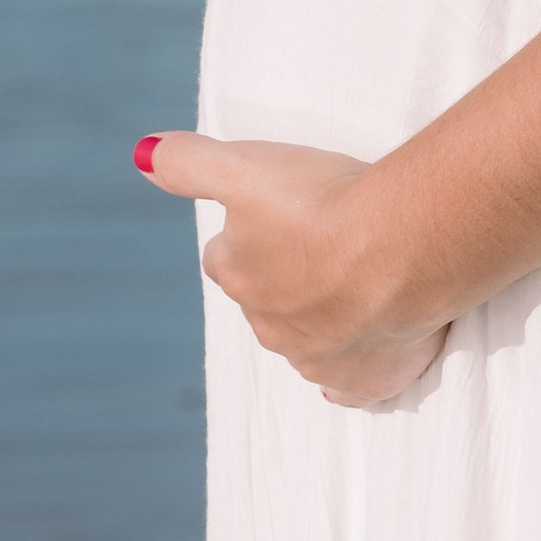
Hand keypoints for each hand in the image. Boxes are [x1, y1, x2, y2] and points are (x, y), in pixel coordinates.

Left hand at [135, 130, 450, 406]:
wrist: (399, 250)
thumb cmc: (321, 202)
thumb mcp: (245, 166)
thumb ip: (191, 163)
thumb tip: (142, 154)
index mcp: (238, 274)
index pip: (225, 258)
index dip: (247, 237)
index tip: (276, 216)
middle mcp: (269, 324)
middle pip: (266, 301)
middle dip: (287, 279)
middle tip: (325, 244)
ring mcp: (316, 357)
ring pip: (306, 341)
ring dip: (321, 319)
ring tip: (354, 287)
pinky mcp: (364, 379)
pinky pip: (349, 385)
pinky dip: (351, 376)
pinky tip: (358, 364)